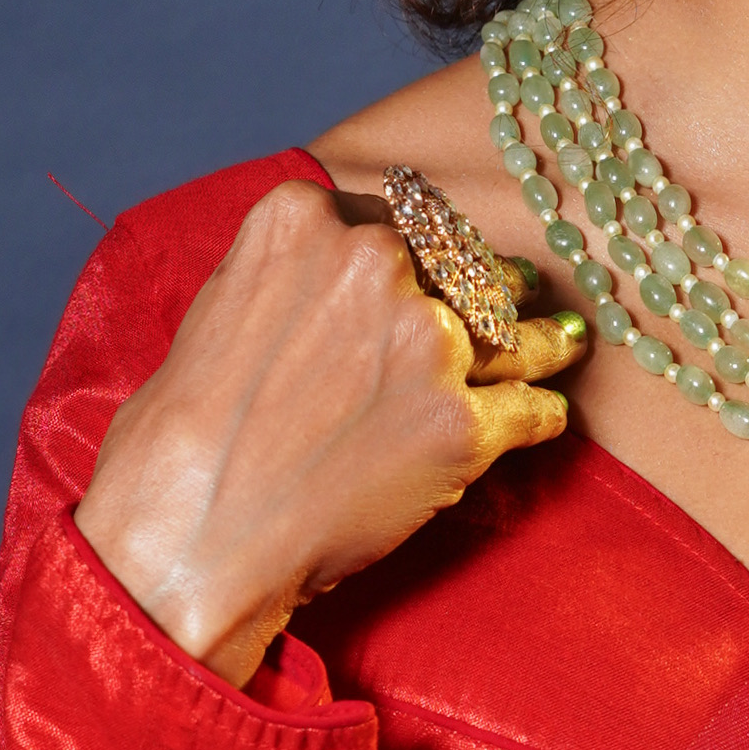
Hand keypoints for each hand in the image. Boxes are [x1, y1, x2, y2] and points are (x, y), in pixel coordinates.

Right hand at [75, 177, 586, 681]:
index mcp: (304, 220)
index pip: (397, 216)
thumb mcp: (219, 306)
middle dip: (491, 283)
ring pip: (515, 331)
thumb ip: (292, 275)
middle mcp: (374, 265)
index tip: (445, 260)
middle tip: (515, 295)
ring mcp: (427, 343)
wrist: (188, 533)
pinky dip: (543, 415)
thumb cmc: (182, 436)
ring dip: (543, 339)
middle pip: (466, 263)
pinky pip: (529, 410)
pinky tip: (551, 415)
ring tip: (566, 340)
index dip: (427, 247)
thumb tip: (337, 278)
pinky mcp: (461, 424)